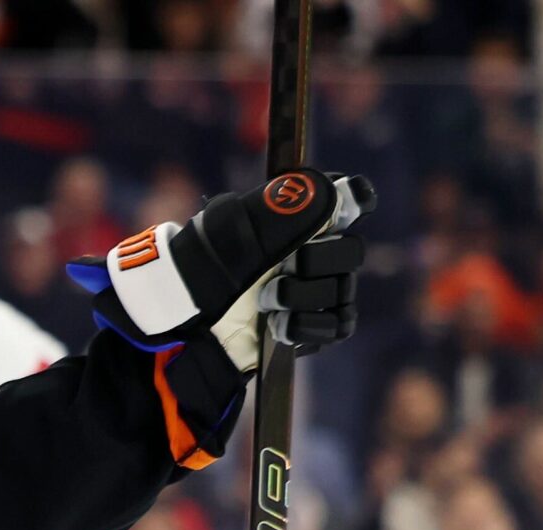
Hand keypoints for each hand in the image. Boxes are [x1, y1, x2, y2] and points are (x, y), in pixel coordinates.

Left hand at [68, 169, 373, 369]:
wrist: (188, 323)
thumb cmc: (203, 269)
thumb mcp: (228, 228)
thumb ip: (278, 204)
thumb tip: (336, 191)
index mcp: (300, 217)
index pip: (352, 197)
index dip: (354, 200)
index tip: (344, 208)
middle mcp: (316, 250)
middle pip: (350, 250)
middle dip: (316, 261)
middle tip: (282, 269)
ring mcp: (319, 289)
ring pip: (342, 289)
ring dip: (301, 296)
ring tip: (265, 301)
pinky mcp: (317, 326)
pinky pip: (337, 324)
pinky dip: (305, 325)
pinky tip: (277, 324)